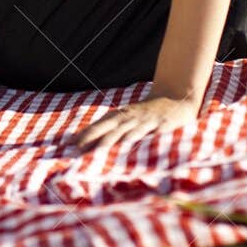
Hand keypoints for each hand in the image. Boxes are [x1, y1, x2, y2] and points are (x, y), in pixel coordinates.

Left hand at [71, 91, 199, 153]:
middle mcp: (130, 117)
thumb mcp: (130, 118)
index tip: (69, 145)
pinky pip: (151, 133)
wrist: (177, 96)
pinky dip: (142, 138)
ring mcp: (146, 120)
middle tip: (77, 149)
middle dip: (93, 138)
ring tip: (99, 150)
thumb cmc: (149, 112)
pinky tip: (134, 144)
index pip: (100, 126)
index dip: (85, 135)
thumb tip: (92, 142)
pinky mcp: (162, 124)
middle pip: (108, 128)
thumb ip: (114, 129)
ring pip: (127, 131)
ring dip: (113, 140)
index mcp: (122, 116)